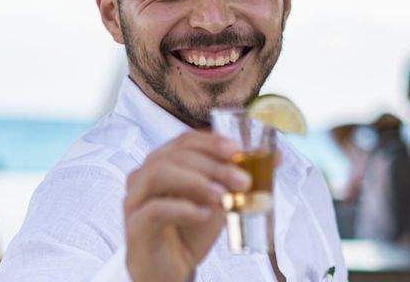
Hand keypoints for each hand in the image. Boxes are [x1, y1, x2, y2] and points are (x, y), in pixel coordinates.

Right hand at [124, 132, 250, 281]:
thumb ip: (241, 178)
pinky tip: (204, 215)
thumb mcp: (220, 200)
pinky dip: (182, 208)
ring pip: (159, 174)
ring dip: (196, 181)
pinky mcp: (134, 225)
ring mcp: (135, 199)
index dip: (212, 142)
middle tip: (243, 180)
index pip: (185, 140)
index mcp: (164, 162)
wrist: (171, 271)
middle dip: (213, 164)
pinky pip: (154, 209)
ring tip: (223, 196)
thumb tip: (275, 156)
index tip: (238, 150)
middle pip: (176, 155)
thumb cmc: (191, 231)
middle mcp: (144, 175)